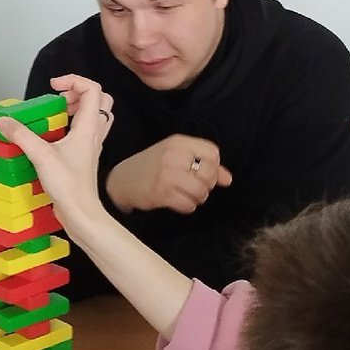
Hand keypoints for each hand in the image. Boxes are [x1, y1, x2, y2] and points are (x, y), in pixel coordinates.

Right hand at [0, 75, 114, 237]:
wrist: (81, 213)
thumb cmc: (68, 185)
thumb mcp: (41, 155)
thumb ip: (21, 135)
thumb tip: (4, 120)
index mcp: (89, 127)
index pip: (93, 89)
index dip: (74, 80)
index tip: (53, 86)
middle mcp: (94, 133)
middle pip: (100, 100)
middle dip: (79, 92)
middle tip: (59, 97)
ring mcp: (91, 145)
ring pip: (96, 116)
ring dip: (78, 107)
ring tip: (57, 112)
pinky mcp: (85, 157)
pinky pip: (86, 131)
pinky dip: (73, 124)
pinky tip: (54, 134)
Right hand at [105, 134, 232, 215]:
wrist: (121, 180)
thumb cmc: (152, 167)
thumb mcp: (176, 158)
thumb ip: (203, 164)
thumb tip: (228, 179)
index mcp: (177, 142)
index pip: (212, 152)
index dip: (214, 166)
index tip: (203, 173)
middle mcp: (173, 155)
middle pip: (209, 173)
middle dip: (207, 185)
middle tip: (194, 187)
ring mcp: (166, 174)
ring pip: (200, 191)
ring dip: (198, 198)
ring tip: (186, 196)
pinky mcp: (160, 193)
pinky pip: (188, 204)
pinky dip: (187, 207)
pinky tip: (178, 203)